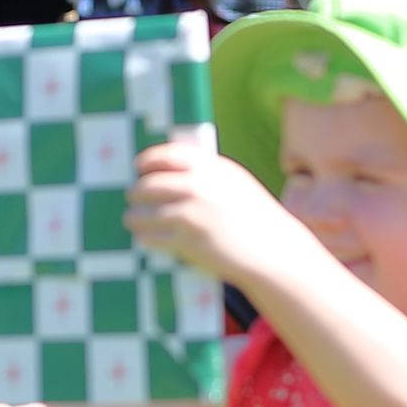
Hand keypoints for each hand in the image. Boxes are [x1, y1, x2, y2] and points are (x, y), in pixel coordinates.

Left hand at [126, 143, 295, 284]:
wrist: (273, 250)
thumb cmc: (256, 216)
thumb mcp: (234, 182)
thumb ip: (205, 173)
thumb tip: (169, 170)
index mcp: (210, 167)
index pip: (166, 156)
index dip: (147, 161)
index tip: (139, 167)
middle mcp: (198, 187)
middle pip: (149, 185)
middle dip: (136, 191)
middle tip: (132, 196)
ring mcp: (190, 215)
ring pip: (144, 212)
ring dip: (134, 216)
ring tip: (132, 219)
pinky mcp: (187, 241)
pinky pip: (151, 236)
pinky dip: (144, 236)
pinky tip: (144, 236)